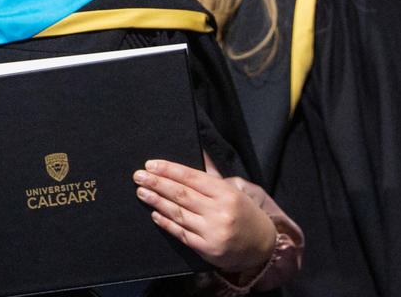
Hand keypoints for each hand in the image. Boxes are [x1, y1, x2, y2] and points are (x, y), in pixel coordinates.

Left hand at [133, 159, 275, 274]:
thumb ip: (212, 174)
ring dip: (157, 201)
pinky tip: (154, 213)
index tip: (151, 164)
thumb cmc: (244, 212)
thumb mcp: (233, 190)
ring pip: (178, 214)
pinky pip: (181, 233)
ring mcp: (213, 232)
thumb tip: (200, 150)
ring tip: (141, 192)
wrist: (262, 246)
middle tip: (138, 176)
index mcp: (227, 194)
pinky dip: (166, 223)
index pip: (192, 178)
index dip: (170, 170)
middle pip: (182, 195)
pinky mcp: (207, 249)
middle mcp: (220, 212)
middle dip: (157, 183)